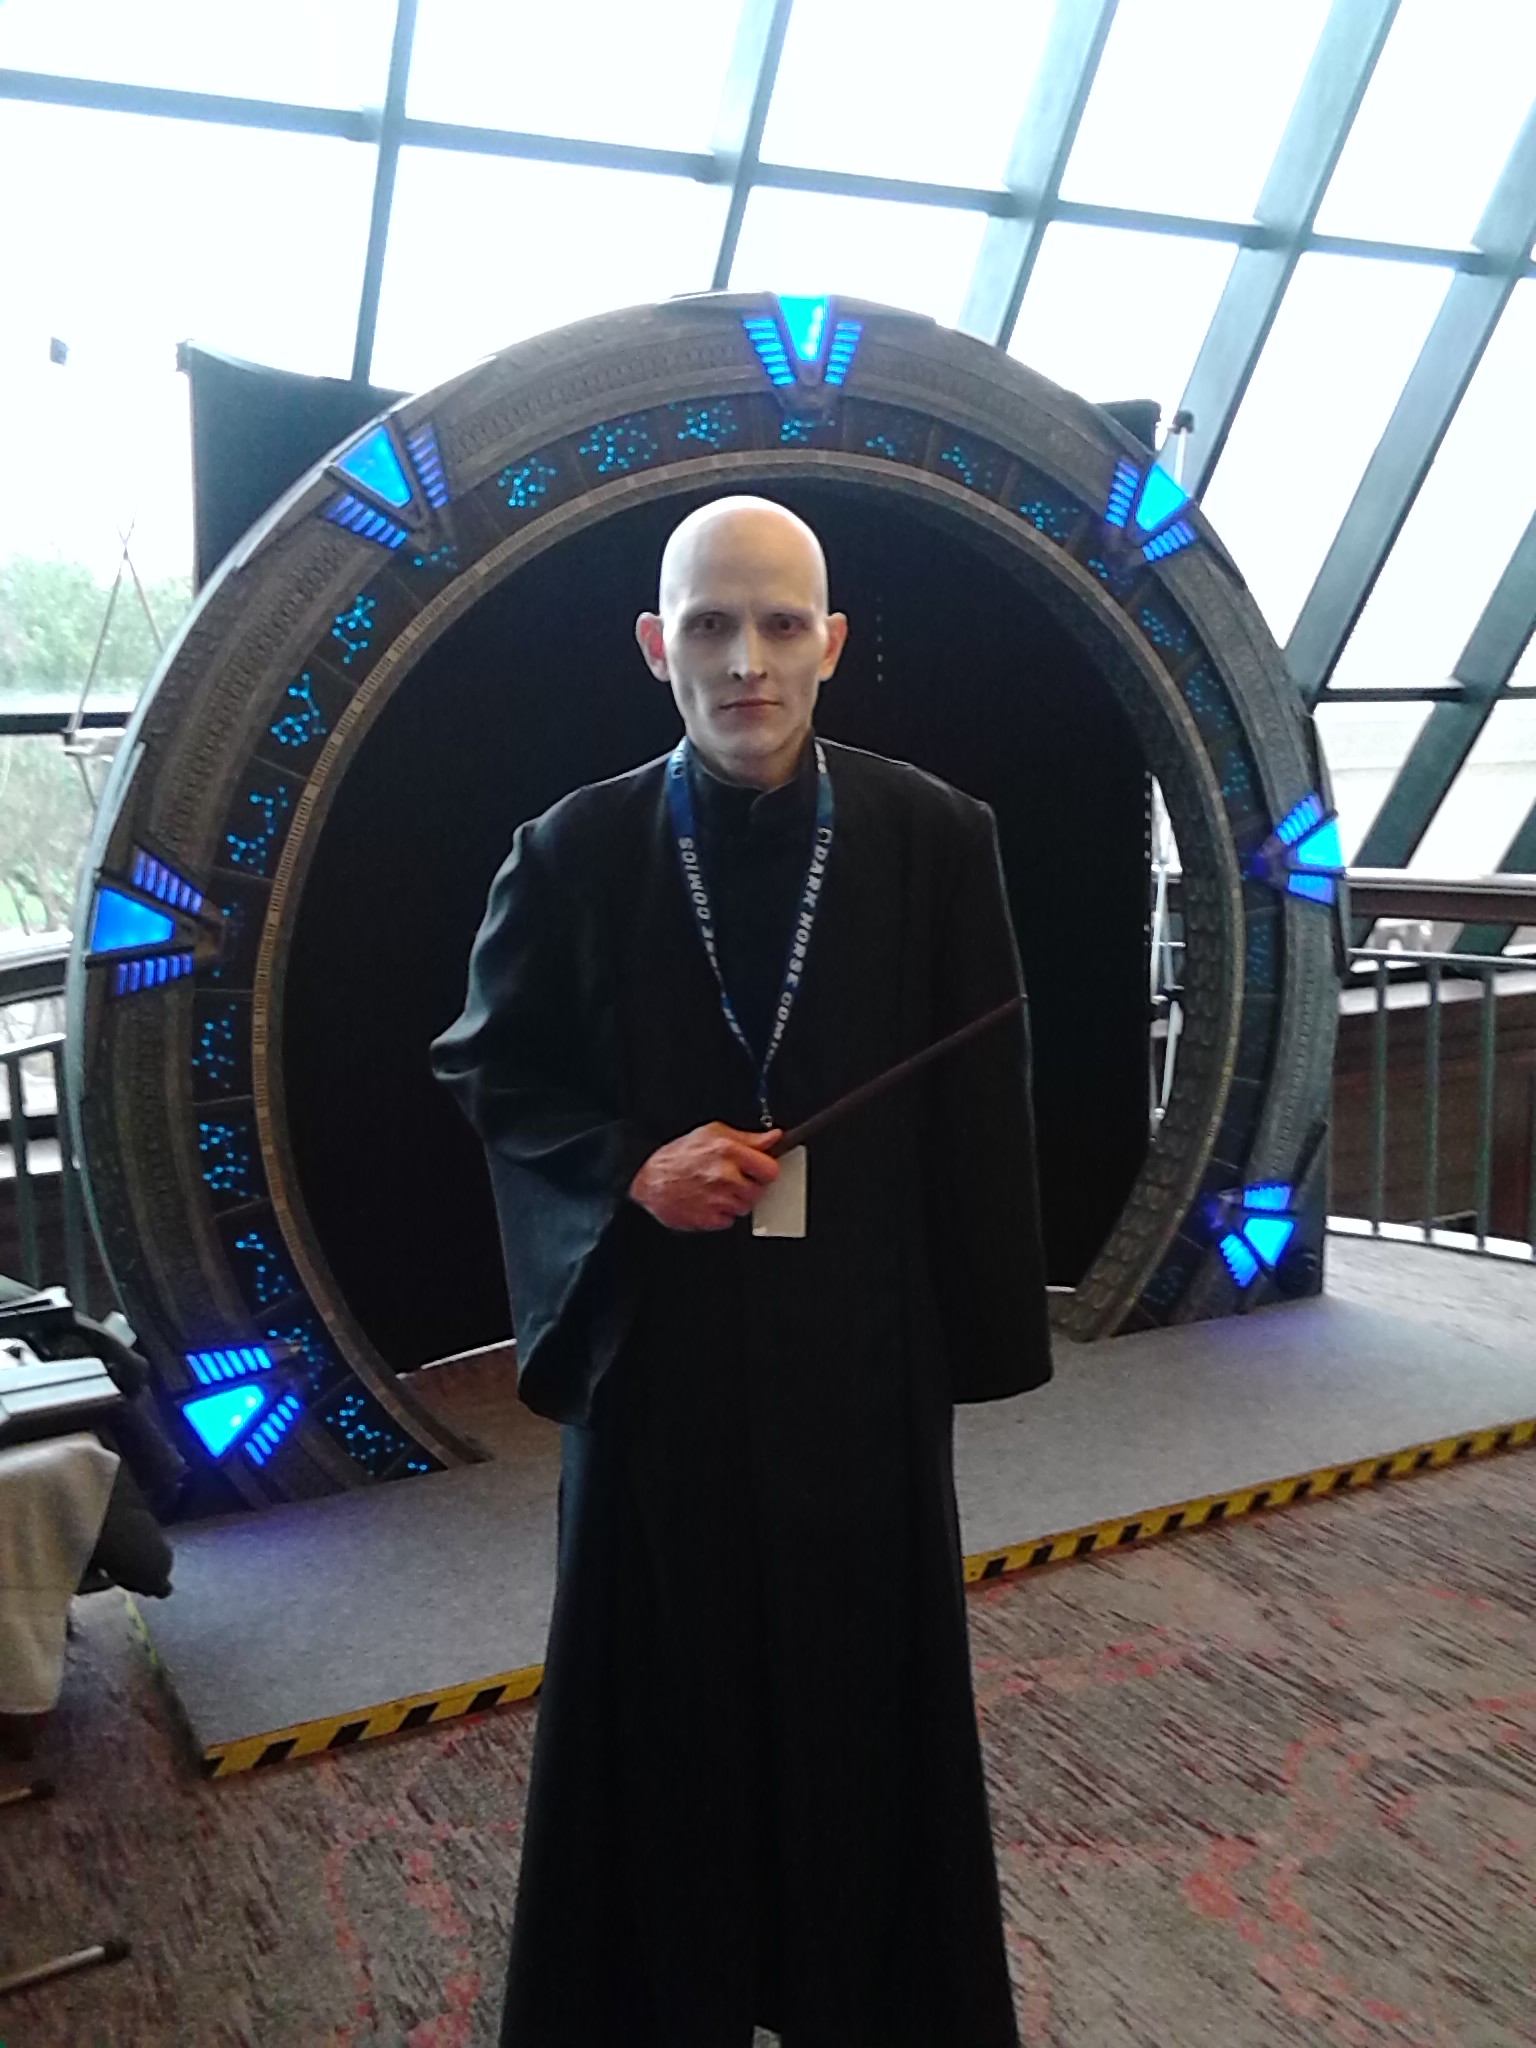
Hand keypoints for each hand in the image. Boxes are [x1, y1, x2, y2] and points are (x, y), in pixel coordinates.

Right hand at [628, 1122, 781, 1230]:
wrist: (648, 1180)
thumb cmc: (677, 1156)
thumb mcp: (712, 1133)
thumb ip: (748, 1138)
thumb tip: (773, 1138)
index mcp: (727, 1151)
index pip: (770, 1169)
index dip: (766, 1170)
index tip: (759, 1170)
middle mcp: (724, 1176)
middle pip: (760, 1191)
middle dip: (750, 1186)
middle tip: (734, 1179)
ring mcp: (717, 1199)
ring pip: (746, 1207)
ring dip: (736, 1200)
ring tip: (717, 1189)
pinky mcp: (709, 1219)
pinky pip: (730, 1220)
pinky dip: (723, 1213)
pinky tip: (709, 1201)